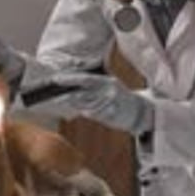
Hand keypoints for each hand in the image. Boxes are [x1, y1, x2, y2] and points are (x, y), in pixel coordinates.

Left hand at [35, 71, 153, 135]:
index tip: (56, 79)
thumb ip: (94, 83)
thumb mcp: (110, 83)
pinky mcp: (109, 116)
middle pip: (82, 93)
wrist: (140, 111)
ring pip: (84, 105)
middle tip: (54, 95)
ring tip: (62, 100)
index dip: (70, 79)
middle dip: (66, 94)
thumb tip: (73, 80)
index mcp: (107, 81)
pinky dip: (84, 111)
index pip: (85, 79)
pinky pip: (91, 113)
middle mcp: (108, 92)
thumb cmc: (120, 95)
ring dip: (73, 103)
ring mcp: (109, 105)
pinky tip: (80, 109)